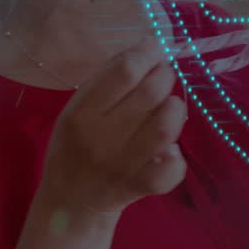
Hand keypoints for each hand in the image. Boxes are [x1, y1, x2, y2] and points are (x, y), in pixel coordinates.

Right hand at [38, 39, 187, 218]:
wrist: (71, 200)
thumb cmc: (76, 143)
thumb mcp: (76, 106)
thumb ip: (107, 78)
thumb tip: (146, 47)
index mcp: (81, 113)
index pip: (125, 72)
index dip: (148, 53)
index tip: (154, 48)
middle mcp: (101, 138)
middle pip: (151, 93)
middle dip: (165, 74)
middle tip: (162, 75)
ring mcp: (123, 164)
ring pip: (166, 126)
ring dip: (175, 108)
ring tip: (168, 107)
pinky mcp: (140, 186)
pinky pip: (173, 167)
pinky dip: (176, 154)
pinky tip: (167, 148)